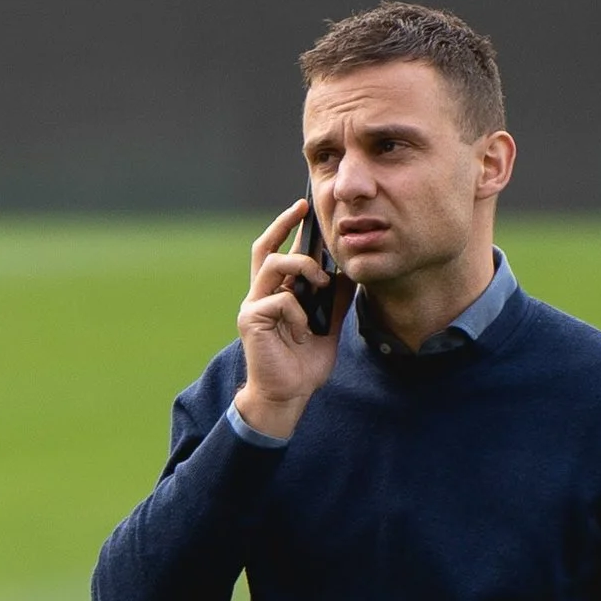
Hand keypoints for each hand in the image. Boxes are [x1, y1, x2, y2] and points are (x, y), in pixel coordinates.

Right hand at [235, 200, 344, 444]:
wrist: (288, 395)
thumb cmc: (303, 363)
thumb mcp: (329, 324)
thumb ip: (337, 299)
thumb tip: (349, 273)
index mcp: (277, 293)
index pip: (277, 251)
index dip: (286, 226)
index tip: (303, 205)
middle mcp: (261, 295)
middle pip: (265, 248)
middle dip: (283, 224)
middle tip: (303, 209)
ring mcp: (253, 306)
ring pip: (274, 265)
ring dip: (303, 268)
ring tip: (320, 284)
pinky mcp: (251, 320)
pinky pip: (280, 301)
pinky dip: (298, 313)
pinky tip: (303, 331)